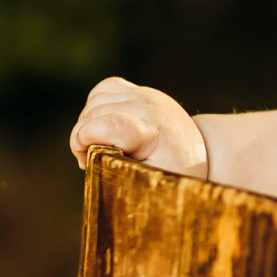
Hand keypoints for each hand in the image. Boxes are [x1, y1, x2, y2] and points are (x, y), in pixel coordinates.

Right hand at [69, 76, 209, 177]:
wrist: (194, 157)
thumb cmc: (169, 177)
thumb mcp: (147, 185)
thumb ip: (117, 172)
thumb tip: (91, 160)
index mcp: (154, 132)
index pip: (111, 124)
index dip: (85, 140)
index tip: (85, 163)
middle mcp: (150, 107)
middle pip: (94, 113)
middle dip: (82, 140)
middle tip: (91, 163)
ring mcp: (146, 95)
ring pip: (94, 101)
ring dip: (86, 126)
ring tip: (97, 148)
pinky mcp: (140, 90)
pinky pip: (102, 90)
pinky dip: (94, 108)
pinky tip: (101, 129)